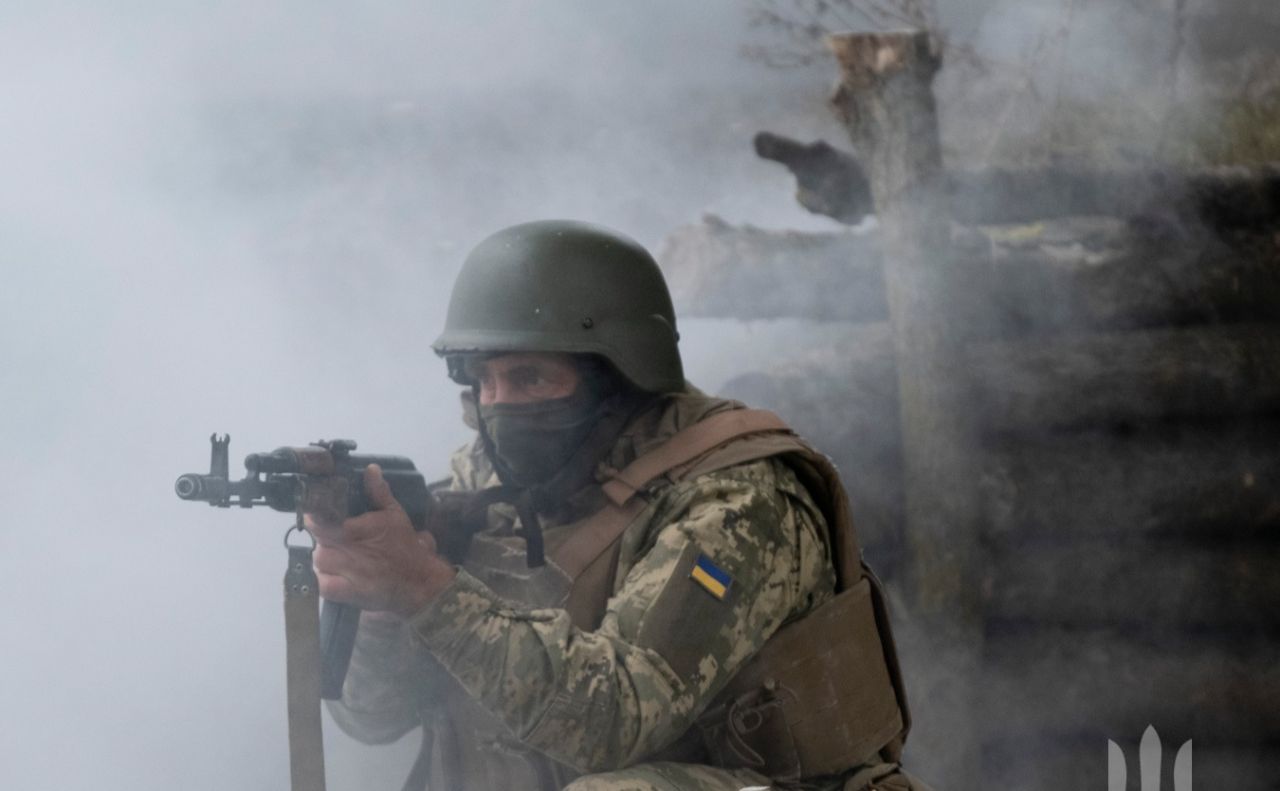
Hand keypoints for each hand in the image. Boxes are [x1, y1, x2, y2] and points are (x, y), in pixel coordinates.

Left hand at [305, 464, 455, 616]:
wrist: (418, 582)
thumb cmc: (405, 547)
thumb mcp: (395, 514)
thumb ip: (379, 492)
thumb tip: (371, 469)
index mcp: (356, 529)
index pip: (320, 519)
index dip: (314, 514)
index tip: (318, 510)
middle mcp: (347, 551)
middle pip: (317, 539)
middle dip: (323, 535)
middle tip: (336, 536)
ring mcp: (345, 573)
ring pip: (318, 560)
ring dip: (324, 556)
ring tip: (339, 554)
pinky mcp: (345, 592)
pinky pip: (321, 585)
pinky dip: (322, 579)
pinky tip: (333, 573)